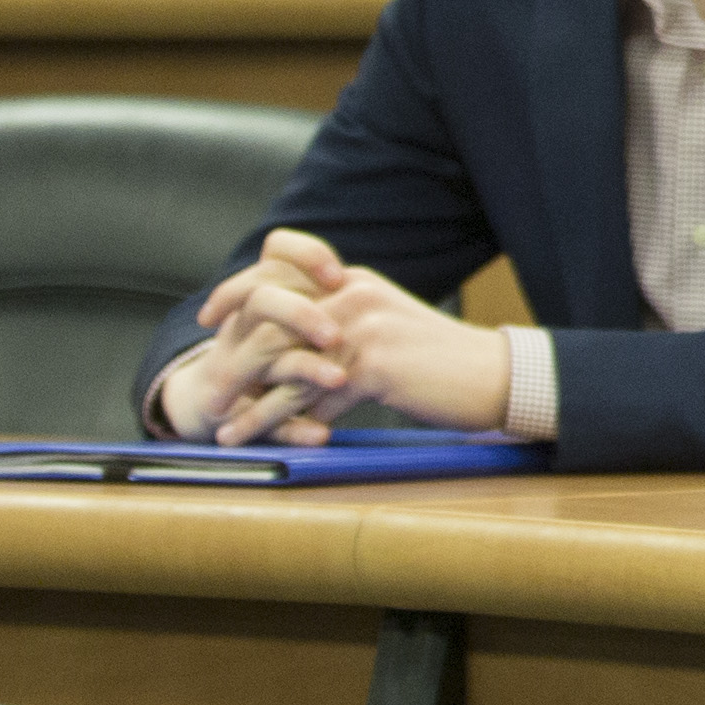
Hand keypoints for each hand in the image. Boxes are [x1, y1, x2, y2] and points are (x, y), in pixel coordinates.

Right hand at [158, 229, 350, 443]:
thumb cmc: (270, 355)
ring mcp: (234, 367)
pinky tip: (322, 434)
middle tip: (335, 335)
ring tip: (339, 379)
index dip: (307, 256)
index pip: (278, 252)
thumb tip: (376, 289)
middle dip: (301, 314)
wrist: (212, 404)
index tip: (339, 277)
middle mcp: (243, 326)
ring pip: (262, 357)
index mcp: (262, 296)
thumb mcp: (293, 321)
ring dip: (305, 369)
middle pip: (263, 300)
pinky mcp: (234, 413)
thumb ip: (325, 302)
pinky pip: (264, 420)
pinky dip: (295, 429)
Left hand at [177, 230, 518, 440]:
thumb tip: (302, 367)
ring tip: (224, 426)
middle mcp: (352, 295)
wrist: (493, 376)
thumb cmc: (445, 364)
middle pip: (267, 317)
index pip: (279, 266)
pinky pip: (305, 398)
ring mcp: (360, 327)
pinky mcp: (371, 364)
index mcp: (355, 282)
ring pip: (280, 363)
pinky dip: (274, 422)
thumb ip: (347, 331)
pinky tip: (255, 439)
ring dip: (247, 400)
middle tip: (211, 391)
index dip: (237, 290)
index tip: (210, 317)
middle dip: (233, 358)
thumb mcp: (391, 330)